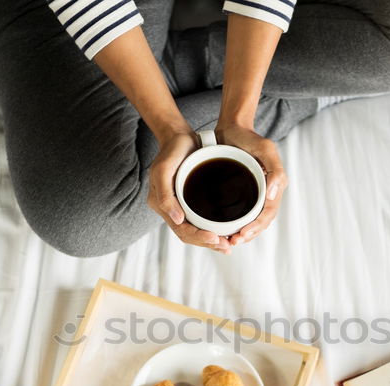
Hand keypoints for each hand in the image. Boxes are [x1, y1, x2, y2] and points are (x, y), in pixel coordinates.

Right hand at [147, 130, 233, 253]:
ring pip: (195, 231)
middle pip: (188, 235)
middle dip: (208, 243)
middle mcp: (169, 209)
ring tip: (228, 245)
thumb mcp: (164, 169)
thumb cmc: (172, 149)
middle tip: (227, 246)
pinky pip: (199, 221)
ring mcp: (179, 206)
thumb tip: (178, 220)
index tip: (216, 238)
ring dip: (211, 241)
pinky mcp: (189, 202)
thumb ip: (165, 195)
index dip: (199, 237)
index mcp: (161, 204)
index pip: (181, 229)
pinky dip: (211, 229)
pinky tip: (225, 233)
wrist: (179, 136)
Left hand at [215, 124, 287, 246]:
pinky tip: (221, 229)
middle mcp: (266, 192)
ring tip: (227, 241)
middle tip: (232, 243)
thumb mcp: (266, 149)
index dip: (256, 228)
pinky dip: (232, 224)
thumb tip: (273, 196)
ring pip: (249, 220)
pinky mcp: (240, 192)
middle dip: (248, 235)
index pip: (268, 214)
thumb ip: (275, 170)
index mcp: (275, 186)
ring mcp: (253, 193)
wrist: (232, 127)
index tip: (241, 235)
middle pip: (260, 222)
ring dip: (241, 234)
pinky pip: (239, 212)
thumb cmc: (249, 137)